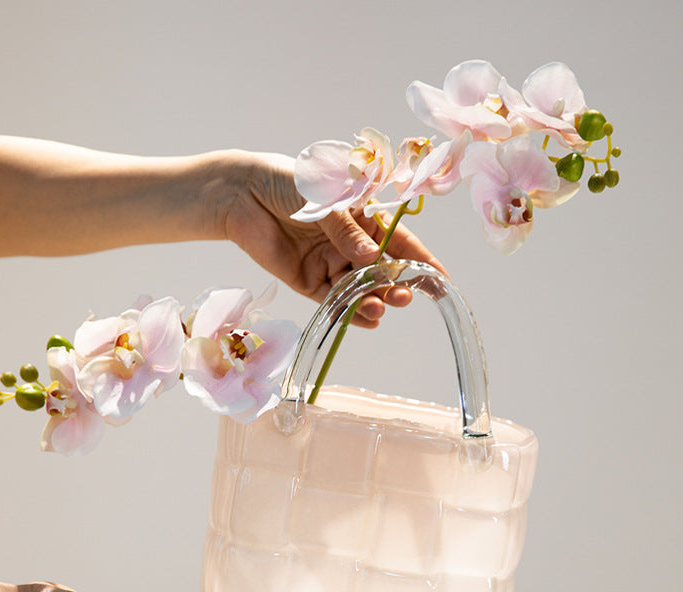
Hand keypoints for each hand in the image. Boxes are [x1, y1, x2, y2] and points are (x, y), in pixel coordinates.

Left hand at [223, 151, 446, 327]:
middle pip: (382, 270)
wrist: (242, 193)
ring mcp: (330, 262)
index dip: (421, 260)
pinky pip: (333, 300)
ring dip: (373, 300)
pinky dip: (349, 310)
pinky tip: (366, 318)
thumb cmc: (288, 182)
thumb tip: (371, 259)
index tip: (441, 280)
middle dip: (396, 285)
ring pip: (359, 288)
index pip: (400, 241)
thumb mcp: (326, 200)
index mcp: (363, 217)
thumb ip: (347, 231)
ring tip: (380, 308)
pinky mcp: (307, 280)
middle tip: (404, 297)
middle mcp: (351, 243)